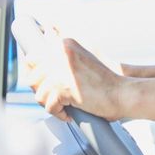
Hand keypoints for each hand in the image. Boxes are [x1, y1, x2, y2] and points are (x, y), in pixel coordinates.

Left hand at [12, 18, 126, 121]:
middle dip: (43, 91)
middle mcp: (60, 54)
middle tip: (60, 97)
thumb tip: (41, 41)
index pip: (32, 58)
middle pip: (32, 78)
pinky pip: (49, 107)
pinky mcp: (64, 88)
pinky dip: (60, 114)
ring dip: (52, 103)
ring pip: (39, 94)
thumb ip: (63, 53)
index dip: (38, 75)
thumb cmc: (105, 80)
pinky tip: (71, 112)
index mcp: (65, 44)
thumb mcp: (83, 58)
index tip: (49, 83)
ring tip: (66, 105)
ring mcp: (61, 71)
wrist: (122, 93)